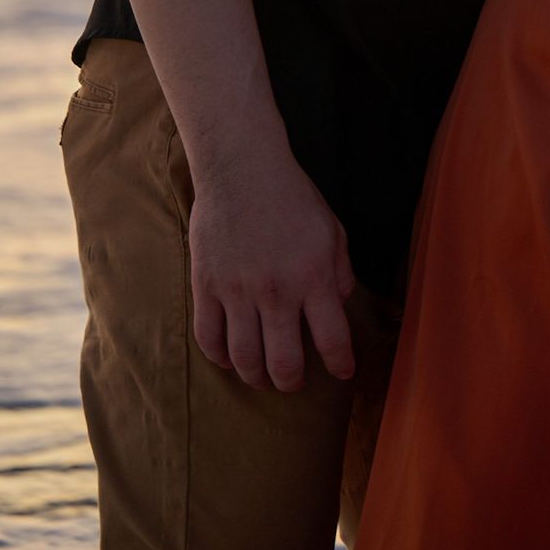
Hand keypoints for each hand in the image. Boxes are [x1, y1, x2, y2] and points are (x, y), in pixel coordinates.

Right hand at [188, 144, 355, 390]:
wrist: (243, 167)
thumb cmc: (293, 197)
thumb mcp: (332, 231)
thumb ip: (340, 273)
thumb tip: (340, 308)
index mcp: (313, 277)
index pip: (333, 340)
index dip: (341, 365)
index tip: (343, 373)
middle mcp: (276, 291)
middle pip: (284, 364)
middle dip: (292, 382)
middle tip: (294, 381)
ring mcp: (237, 291)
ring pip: (245, 359)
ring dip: (257, 377)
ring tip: (263, 376)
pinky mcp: (206, 286)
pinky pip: (209, 339)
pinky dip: (220, 358)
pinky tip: (230, 358)